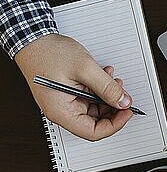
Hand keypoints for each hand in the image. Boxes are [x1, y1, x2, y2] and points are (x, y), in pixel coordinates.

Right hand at [15, 34, 133, 140]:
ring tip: (114, 80)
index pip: (92, 132)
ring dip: (108, 96)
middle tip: (124, 95)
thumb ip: (107, 87)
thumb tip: (123, 102)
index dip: (114, 125)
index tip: (127, 112)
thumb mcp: (85, 69)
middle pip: (95, 121)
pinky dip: (100, 89)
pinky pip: (89, 98)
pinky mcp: (68, 93)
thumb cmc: (49, 53)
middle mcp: (62, 111)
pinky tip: (105, 76)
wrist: (32, 39)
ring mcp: (65, 102)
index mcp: (61, 112)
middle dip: (113, 108)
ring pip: (95, 109)